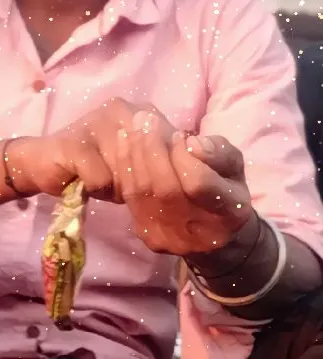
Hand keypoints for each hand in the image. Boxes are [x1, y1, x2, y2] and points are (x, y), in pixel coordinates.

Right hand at [16, 98, 172, 199]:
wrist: (44, 164)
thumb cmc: (95, 164)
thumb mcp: (134, 160)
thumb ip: (160, 159)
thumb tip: (192, 174)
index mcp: (141, 111)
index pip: (173, 145)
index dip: (167, 172)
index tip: (153, 184)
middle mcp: (121, 109)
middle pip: (151, 160)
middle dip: (142, 182)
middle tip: (124, 185)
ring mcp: (98, 122)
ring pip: (128, 172)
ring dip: (118, 188)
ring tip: (106, 183)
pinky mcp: (75, 144)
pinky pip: (102, 180)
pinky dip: (98, 190)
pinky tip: (87, 184)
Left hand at [115, 111, 251, 256]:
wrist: (215, 233)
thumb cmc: (225, 187)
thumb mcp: (234, 165)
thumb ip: (218, 153)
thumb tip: (192, 144)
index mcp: (230, 213)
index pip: (198, 184)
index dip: (183, 156)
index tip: (179, 134)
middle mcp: (200, 233)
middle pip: (166, 189)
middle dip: (153, 149)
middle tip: (146, 119)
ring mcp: (172, 239)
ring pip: (144, 193)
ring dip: (135, 154)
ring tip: (134, 126)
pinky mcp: (150, 237)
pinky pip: (131, 198)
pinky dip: (125, 166)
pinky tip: (124, 142)